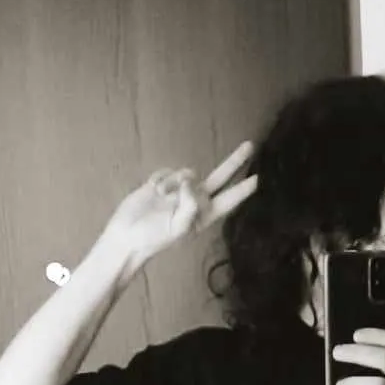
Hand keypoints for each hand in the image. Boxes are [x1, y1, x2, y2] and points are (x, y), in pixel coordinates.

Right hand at [101, 140, 257, 271]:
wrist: (125, 236)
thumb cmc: (153, 238)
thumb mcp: (178, 228)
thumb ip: (190, 205)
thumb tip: (191, 182)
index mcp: (203, 215)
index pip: (229, 200)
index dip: (243, 189)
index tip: (258, 179)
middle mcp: (194, 201)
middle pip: (220, 177)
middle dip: (234, 162)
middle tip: (250, 146)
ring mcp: (178, 191)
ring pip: (187, 172)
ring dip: (174, 181)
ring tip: (160, 196)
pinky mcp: (162, 183)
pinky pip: (168, 171)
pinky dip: (161, 178)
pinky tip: (152, 190)